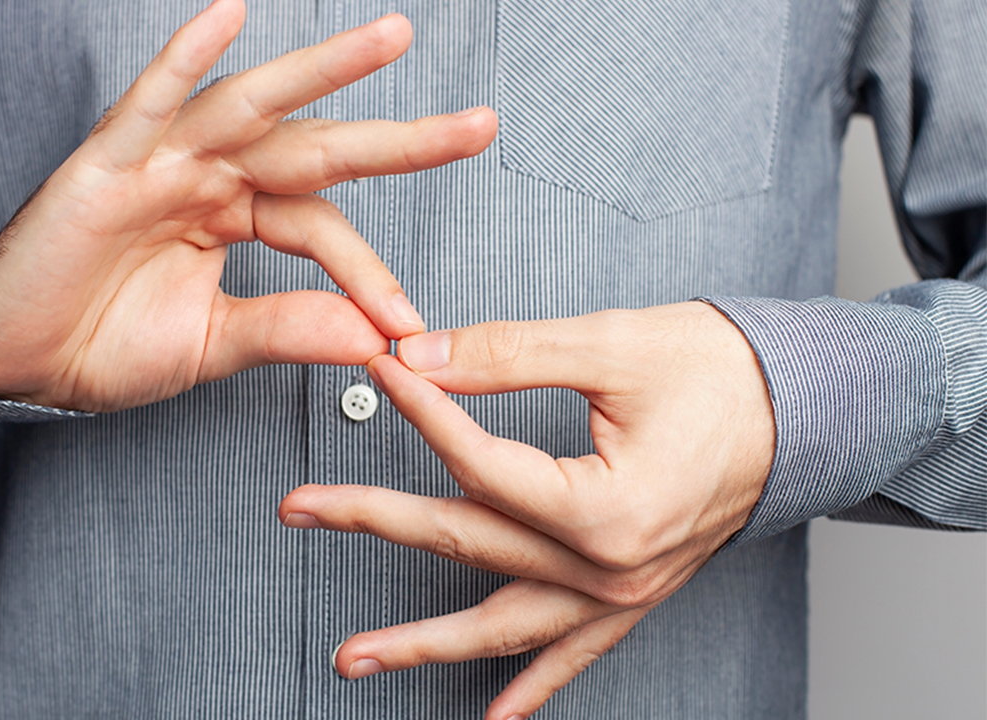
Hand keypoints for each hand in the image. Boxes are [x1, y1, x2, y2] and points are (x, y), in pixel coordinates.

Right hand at [0, 0, 496, 410]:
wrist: (17, 361)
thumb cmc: (104, 345)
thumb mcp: (215, 344)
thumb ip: (290, 329)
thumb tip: (372, 337)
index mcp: (235, 218)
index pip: (322, 226)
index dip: (368, 270)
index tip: (405, 323)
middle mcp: (209, 178)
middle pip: (314, 146)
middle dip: (396, 138)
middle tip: (478, 127)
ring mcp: (161, 163)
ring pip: (251, 106)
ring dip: (321, 70)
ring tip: (390, 39)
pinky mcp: (107, 165)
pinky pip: (150, 101)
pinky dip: (184, 58)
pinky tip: (229, 13)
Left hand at [279, 302, 774, 718]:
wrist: (808, 408)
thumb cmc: (724, 375)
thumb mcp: (611, 346)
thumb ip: (505, 354)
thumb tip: (418, 355)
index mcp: (605, 508)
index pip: (478, 463)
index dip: (421, 412)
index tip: (379, 372)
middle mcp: (610, 567)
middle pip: (467, 544)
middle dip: (372, 522)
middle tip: (300, 506)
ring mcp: (621, 592)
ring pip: (502, 625)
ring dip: (424, 643)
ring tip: (353, 658)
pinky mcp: (633, 594)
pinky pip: (573, 656)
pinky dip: (531, 687)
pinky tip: (494, 718)